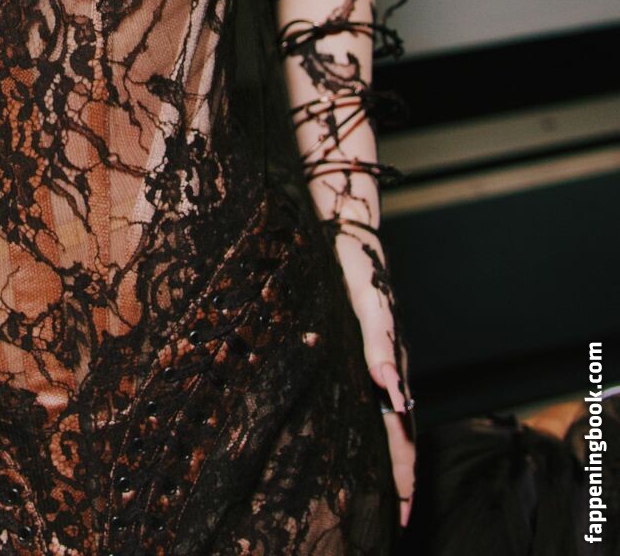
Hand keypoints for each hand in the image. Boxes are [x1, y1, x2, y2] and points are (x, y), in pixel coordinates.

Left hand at [348, 280, 415, 528]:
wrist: (351, 238)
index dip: (402, 471)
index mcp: (391, 366)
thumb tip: (388, 384)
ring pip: (392, 419)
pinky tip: (368, 434)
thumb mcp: (367, 303)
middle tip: (400, 517)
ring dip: (392, 456)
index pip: (401, 431)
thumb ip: (379, 341)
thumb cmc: (357, 269)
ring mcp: (381, 360)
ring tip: (391, 490)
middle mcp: (390, 369)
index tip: (403, 509)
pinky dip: (378, 428)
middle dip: (401, 476)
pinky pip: (377, 399)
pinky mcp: (367, 348)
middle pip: (401, 433)